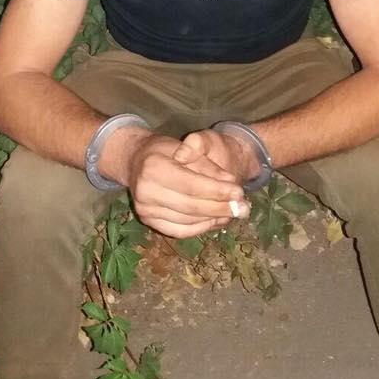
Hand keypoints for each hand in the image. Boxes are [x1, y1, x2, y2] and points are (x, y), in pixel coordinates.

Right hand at [127, 131, 249, 237]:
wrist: (136, 160)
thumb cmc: (165, 150)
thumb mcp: (186, 147)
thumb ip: (208, 164)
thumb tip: (230, 182)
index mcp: (154, 168)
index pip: (192, 184)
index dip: (217, 191)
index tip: (239, 192)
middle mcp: (145, 191)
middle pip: (190, 205)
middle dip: (220, 208)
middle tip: (243, 207)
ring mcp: (144, 209)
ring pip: (187, 220)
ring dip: (213, 219)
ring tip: (233, 214)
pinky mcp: (147, 221)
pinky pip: (178, 230)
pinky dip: (200, 227)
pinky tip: (215, 220)